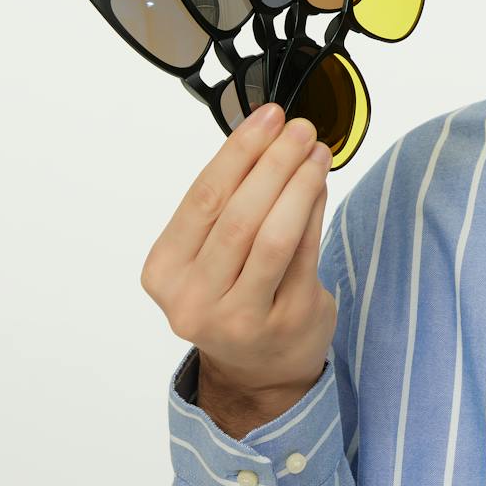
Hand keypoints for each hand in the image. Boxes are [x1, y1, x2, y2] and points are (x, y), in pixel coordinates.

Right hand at [142, 103, 336, 400]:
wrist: (258, 368)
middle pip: (238, 216)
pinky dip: (314, 212)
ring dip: (299, 184)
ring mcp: (240, 317)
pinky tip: (320, 184)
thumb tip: (265, 134)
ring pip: (272, 236)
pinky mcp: (286, 322)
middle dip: (273, 162)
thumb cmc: (232, 294)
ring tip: (316, 151)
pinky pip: (304, 255)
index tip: (266, 117)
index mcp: (164, 273)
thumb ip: (226, 204)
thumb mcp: (207, 256)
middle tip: (299, 128)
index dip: (238, 152)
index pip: (202, 199)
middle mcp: (194, 301)